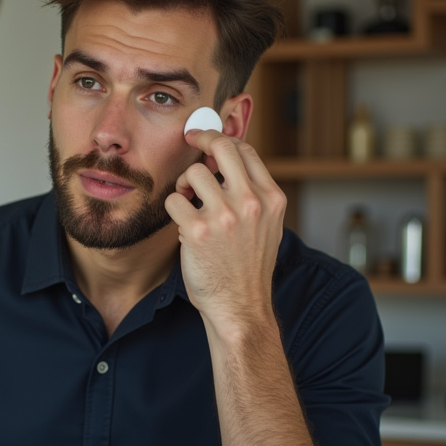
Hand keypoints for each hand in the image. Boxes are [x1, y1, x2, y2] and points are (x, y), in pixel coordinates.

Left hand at [164, 130, 285, 331]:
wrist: (240, 308)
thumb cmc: (248, 268)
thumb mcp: (267, 226)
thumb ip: (253, 194)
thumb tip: (225, 160)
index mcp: (271, 199)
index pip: (246, 151)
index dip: (221, 138)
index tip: (204, 137)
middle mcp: (251, 202)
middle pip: (221, 147)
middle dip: (200, 137)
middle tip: (188, 139)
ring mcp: (224, 215)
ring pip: (193, 173)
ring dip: (184, 185)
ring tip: (188, 203)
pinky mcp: (197, 230)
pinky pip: (173, 200)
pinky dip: (173, 209)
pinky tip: (183, 225)